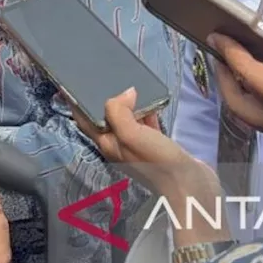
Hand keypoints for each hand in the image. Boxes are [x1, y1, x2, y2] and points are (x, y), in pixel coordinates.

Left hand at [70, 88, 213, 197]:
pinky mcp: (157, 144)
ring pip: (127, 119)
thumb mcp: (132, 135)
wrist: (192, 186)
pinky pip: (146, 122)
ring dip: (126, 103)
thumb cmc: (158, 162)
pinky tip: (151, 98)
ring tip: (126, 80)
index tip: (70, 83)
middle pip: (106, 117)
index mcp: (108, 144)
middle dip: (103, 99)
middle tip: (101, 76)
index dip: (76, 103)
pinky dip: (146, 110)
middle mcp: (120, 145)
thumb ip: (119, 112)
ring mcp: (139, 145)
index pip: (85, 120)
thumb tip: (125, 92)